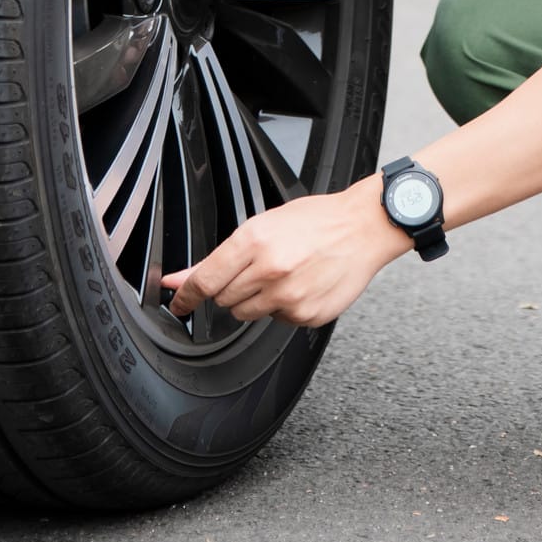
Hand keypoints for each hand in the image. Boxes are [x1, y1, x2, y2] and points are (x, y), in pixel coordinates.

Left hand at [160, 179, 412, 327]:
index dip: (185, 296)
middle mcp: (270, 271)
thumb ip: (221, 256)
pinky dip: (283, 307)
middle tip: (255, 269)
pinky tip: (300, 285)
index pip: (205, 280)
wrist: (363, 228)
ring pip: (247, 314)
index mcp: (254, 242)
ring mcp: (289, 297)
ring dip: (255, 300)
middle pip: (224, 299)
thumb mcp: (263, 224)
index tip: (178, 304)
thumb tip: (182, 277)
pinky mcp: (306, 315)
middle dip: (231, 287)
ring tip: (281, 275)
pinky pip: (278, 320)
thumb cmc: (316, 220)